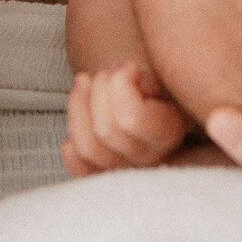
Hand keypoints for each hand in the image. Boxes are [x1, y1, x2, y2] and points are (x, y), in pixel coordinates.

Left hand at [63, 64, 190, 177]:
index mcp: (169, 132)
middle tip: (109, 70)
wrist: (154, 102)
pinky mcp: (102, 175)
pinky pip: (78, 165)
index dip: (120, 85)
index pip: (132, 119)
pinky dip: (71, 142)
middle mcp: (148, 159)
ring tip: (88, 82)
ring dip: (80, 106)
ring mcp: (124, 171)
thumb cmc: (158, 87)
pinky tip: (82, 115)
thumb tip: (128, 75)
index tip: (129, 66)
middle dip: (100, 89)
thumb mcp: (165, 75)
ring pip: (87, 148)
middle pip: (106, 131)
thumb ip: (151, 77)